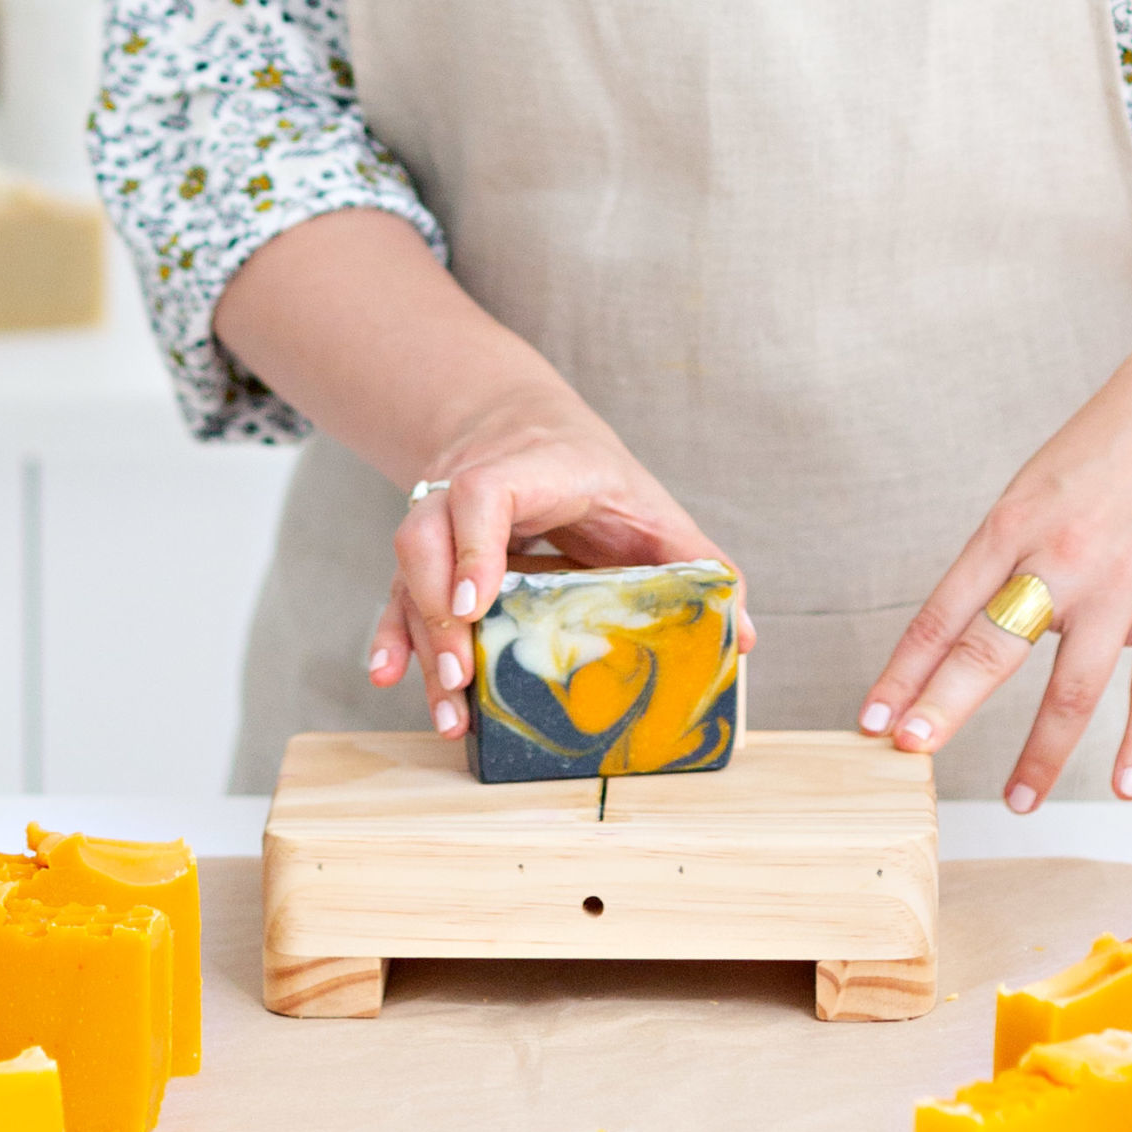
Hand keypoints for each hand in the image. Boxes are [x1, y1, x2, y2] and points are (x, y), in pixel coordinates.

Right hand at [369, 382, 745, 744]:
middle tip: (461, 674)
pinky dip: (392, 633)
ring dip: (417, 637)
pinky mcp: (427, 558)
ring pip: (406, 569)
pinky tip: (391, 674)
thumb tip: (740, 635)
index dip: (474, 545)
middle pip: (426, 534)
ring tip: (448, 703)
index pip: (485, 491)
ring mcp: (441, 523)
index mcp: (532, 469)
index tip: (474, 604)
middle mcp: (468, 489)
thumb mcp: (652, 508)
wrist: (525, 428)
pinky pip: (395, 591)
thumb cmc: (597, 476)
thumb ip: (696, 562)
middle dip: (435, 608)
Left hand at [859, 195, 1131, 809]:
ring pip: (1072, 688)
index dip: (906, 668)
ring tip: (1017, 802)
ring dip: (1040, 755)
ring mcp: (1123, 582)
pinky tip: (1124, 784)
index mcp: (1013, 522)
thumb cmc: (1104, 451)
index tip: (874, 719)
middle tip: (911, 753)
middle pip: (993, 646)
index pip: (945, 609)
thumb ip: (1008, 563)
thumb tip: (990, 643)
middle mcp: (1061, 555)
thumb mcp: (1035, 488)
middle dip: (946, 706)